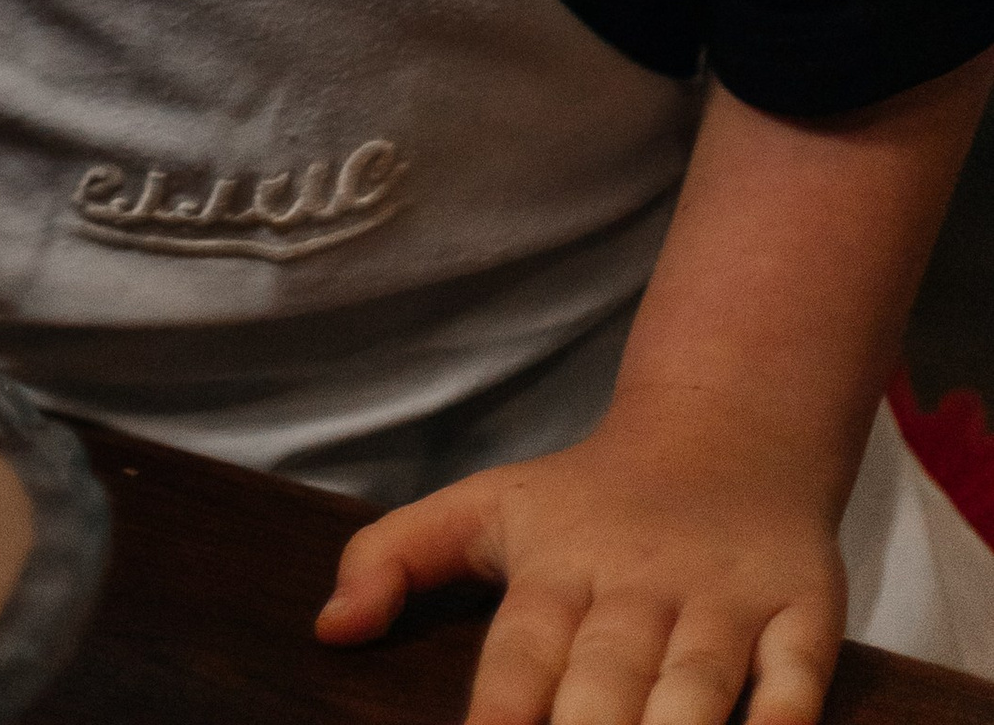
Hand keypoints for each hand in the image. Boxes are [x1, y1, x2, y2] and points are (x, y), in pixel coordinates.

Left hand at [315, 404, 846, 724]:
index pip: (516, 661)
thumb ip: (392, 557)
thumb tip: (326, 630)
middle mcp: (637, 587)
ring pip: (697, 688)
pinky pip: (797, 679)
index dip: (496, 721)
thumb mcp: (483, 507)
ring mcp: (723, 600)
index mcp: (555, 568)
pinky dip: (784, 720)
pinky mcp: (802, 611)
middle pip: (606, 685)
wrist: (727, 432)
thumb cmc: (590, 502)